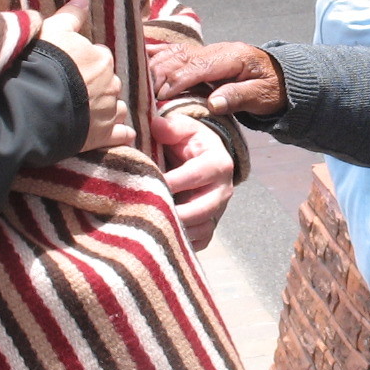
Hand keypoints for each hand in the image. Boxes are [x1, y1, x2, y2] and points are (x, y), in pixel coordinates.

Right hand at [40, 0, 134, 151]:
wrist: (32, 104)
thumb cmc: (40, 63)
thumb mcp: (52, 30)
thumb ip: (71, 15)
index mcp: (101, 57)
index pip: (99, 56)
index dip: (85, 62)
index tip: (71, 67)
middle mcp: (111, 83)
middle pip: (109, 82)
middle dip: (97, 86)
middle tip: (75, 91)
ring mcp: (108, 111)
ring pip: (117, 107)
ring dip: (109, 109)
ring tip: (90, 113)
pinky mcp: (103, 136)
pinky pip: (121, 134)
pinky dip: (122, 134)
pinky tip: (119, 135)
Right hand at [148, 40, 286, 118]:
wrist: (281, 76)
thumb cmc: (273, 89)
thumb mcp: (262, 97)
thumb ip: (238, 97)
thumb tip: (213, 103)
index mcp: (233, 57)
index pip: (199, 66)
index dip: (178, 80)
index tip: (161, 95)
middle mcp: (217, 49)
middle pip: (182, 58)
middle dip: (161, 74)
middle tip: (145, 94)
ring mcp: (209, 50)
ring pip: (176, 53)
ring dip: (157, 67)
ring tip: (140, 85)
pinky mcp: (203, 55)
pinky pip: (176, 52)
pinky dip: (158, 57)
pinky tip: (142, 63)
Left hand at [153, 111, 234, 249]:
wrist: (201, 158)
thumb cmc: (188, 142)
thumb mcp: (182, 127)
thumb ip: (170, 126)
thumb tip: (156, 126)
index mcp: (219, 163)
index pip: (194, 175)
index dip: (170, 182)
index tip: (145, 184)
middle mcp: (224, 190)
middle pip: (202, 209)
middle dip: (174, 213)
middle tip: (146, 212)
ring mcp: (218, 211)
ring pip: (201, 229)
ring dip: (176, 230)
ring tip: (149, 226)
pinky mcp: (210, 227)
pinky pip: (199, 242)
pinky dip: (181, 243)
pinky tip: (160, 237)